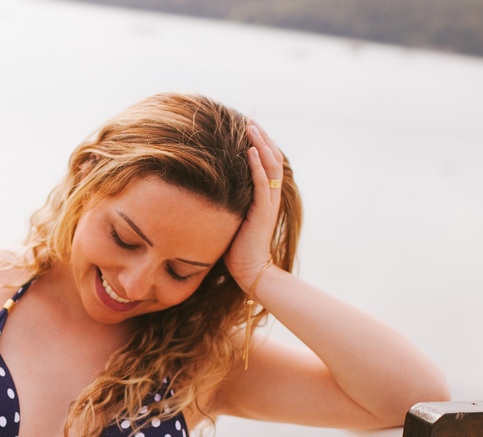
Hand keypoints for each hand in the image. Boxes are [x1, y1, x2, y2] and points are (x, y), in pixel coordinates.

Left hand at [224, 122, 285, 289]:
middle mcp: (271, 197)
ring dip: (261, 145)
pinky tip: (250, 151)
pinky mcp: (263, 212)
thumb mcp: (231, 217)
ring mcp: (269, 204)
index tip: (249, 127)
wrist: (249, 270)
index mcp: (265, 197)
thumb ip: (229, 200)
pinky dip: (258, 166)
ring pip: (271, 166)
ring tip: (252, 127)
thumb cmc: (236, 248)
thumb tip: (210, 188)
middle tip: (251, 120)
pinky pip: (264, 184)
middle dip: (262, 138)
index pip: (268, 164)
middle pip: (273, 159)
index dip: (261, 144)